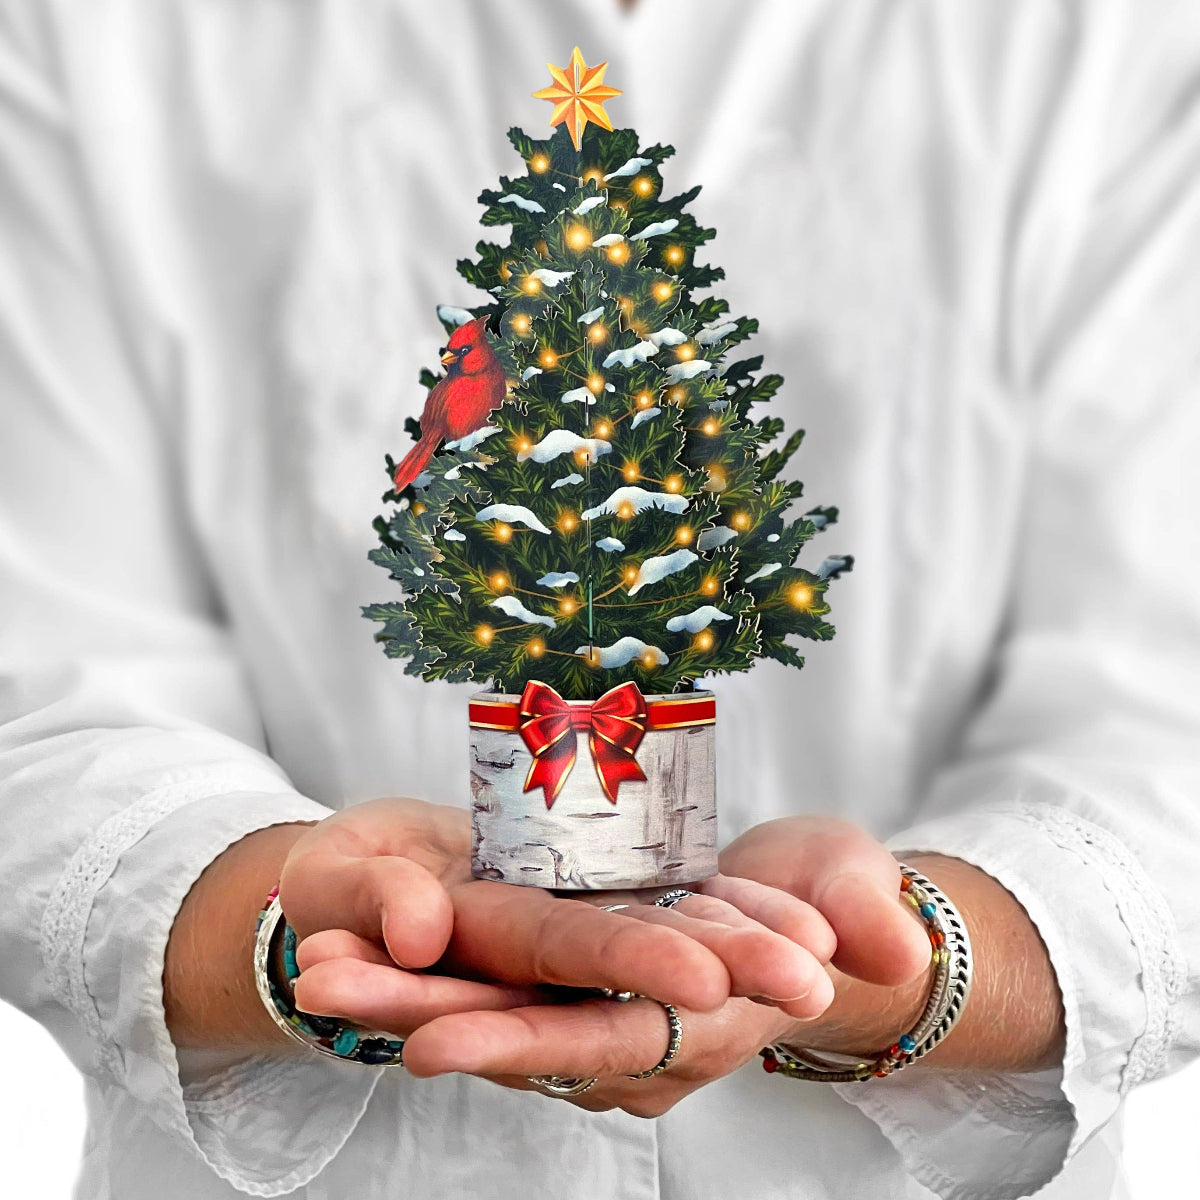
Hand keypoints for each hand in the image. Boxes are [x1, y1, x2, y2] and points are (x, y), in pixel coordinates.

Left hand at [350, 818, 928, 1114]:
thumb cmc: (830, 896)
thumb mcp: (851, 881)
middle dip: (419, 1013)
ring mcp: (593, 1003)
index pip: (603, 1038)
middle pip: (516, 1031)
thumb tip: (880, 941)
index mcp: (697, 1016)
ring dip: (399, 989)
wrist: (800, 914)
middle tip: (323, 982)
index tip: (431, 1042)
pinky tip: (356, 934)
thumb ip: (858, 904)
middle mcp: (630, 1032)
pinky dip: (424, 964)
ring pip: (487, 1008)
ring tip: (313, 957)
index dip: (524, 1043)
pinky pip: (489, 976)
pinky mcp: (567, 971)